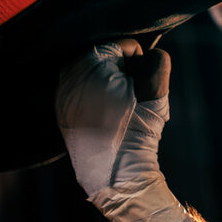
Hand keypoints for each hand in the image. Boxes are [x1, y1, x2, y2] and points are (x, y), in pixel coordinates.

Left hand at [56, 40, 192, 221]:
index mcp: (89, 61)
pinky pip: (86, 95)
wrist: (115, 174)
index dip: (141, 65)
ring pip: (97, 78)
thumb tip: (151, 55)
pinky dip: (99, 102)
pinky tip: (108, 121)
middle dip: (124, 75)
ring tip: (120, 113)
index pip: (125, 46)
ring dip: (112, 89)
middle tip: (130, 102)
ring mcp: (62, 94)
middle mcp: (69, 74)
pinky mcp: (62, 113)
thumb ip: (158, 60)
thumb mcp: (156, 90)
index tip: (140, 89)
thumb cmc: (137, 130)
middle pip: (108, 60)